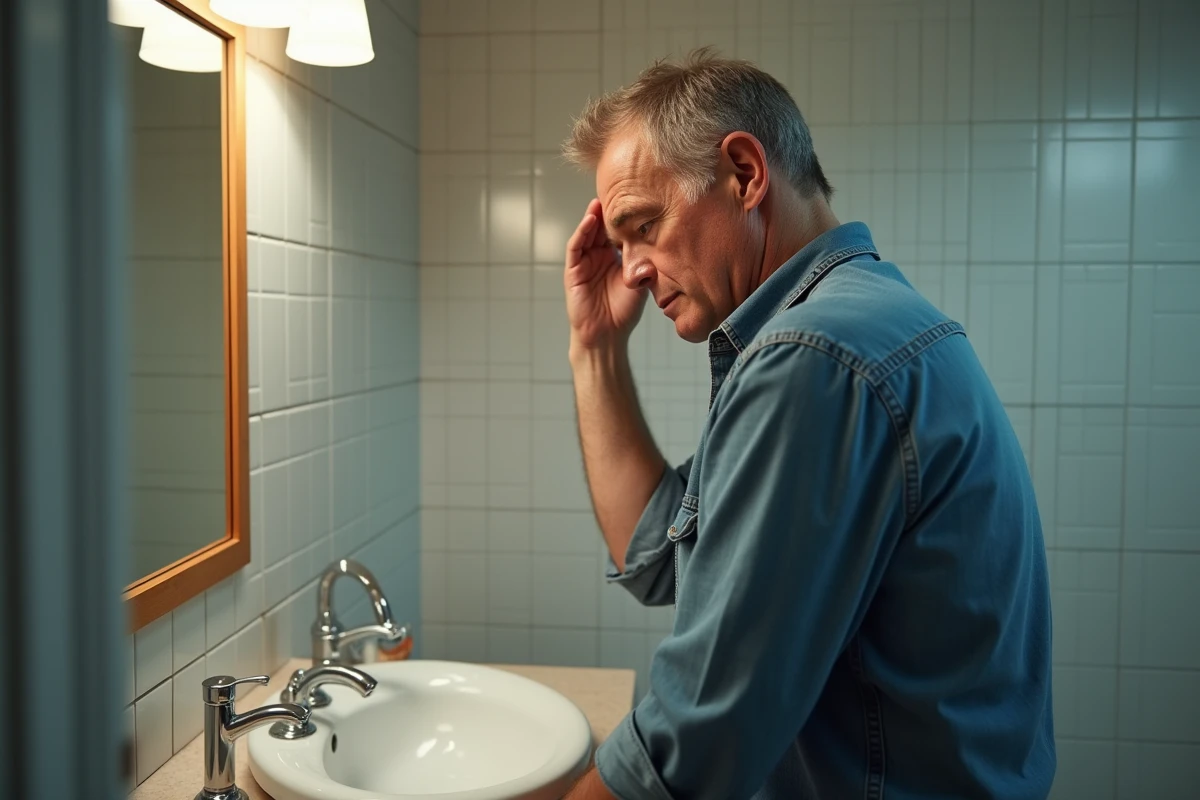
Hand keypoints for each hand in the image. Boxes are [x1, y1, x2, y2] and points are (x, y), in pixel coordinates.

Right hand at [564, 198, 646, 352]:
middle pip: (601, 229)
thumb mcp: (641, 286)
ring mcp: (585, 263)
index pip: (619, 233)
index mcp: (616, 259)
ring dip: (592, 218)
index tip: (634, 201)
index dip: (624, 219)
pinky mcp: (573, 271)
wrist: (607, 336)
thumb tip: (654, 254)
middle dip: (606, 213)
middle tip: (614, 193)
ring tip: (599, 202)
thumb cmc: (623, 313)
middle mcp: (599, 258)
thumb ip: (646, 269)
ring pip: (587, 234)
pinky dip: (581, 233)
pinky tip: (588, 221)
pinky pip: (575, 248)